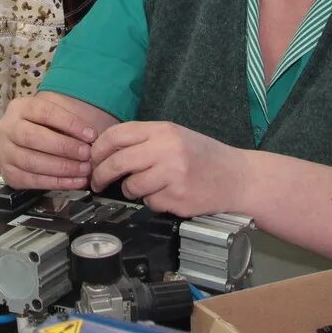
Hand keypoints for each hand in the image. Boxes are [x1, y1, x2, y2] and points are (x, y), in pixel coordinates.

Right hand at [0, 94, 102, 189]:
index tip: (91, 134)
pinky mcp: (8, 174)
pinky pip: (32, 181)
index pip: (45, 111)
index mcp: (20, 108)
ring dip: (62, 168)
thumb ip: (67, 122)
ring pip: (32, 161)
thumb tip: (92, 136)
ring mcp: (5, 152)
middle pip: (33, 137)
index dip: (69, 123)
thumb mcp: (48, 115)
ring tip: (84, 170)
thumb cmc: (36, 127)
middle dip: (64, 147)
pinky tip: (75, 182)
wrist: (5, 145)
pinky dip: (56, 183)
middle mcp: (8, 128)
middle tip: (87, 154)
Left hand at [89, 122, 246, 217]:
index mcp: (163, 130)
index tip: (92, 160)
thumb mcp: (174, 136)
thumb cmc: (204, 156)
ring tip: (148, 186)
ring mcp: (173, 174)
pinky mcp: (178, 197)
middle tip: (97, 182)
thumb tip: (105, 151)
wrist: (238, 177)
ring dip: (132, 190)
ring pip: (131, 186)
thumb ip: (143, 140)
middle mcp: (167, 149)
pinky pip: (150, 202)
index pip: (116, 135)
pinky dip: (153, 201)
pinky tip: (169, 194)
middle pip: (117, 162)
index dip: (98, 150)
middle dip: (101, 175)